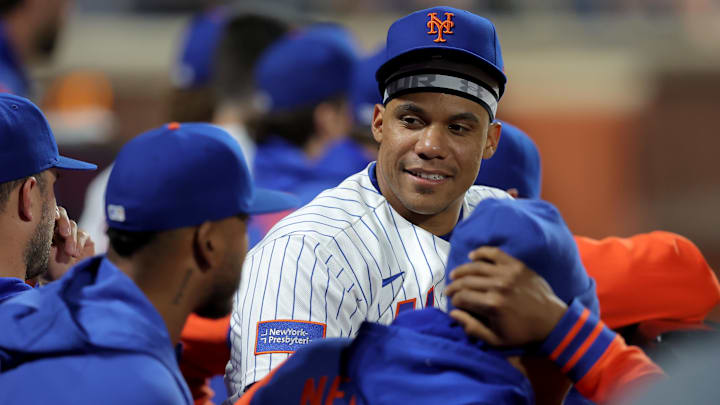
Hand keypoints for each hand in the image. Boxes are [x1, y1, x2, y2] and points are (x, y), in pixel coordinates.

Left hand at [45, 206, 94, 281]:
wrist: (62, 279)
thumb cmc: (49, 267)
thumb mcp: (44, 251)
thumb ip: (45, 236)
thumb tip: (45, 222)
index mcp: (46, 228)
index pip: (49, 214)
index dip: (52, 212)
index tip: (53, 218)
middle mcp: (59, 227)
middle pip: (62, 214)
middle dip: (63, 223)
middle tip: (63, 234)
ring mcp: (73, 232)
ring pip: (73, 225)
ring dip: (71, 239)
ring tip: (70, 254)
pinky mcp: (85, 238)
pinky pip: (83, 235)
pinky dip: (79, 244)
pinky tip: (76, 254)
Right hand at [445, 246, 566, 346]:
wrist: (551, 321)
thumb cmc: (522, 333)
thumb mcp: (495, 340)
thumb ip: (472, 327)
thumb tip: (452, 314)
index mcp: (491, 305)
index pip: (462, 297)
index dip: (454, 300)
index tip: (454, 303)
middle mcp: (497, 286)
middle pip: (466, 281)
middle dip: (454, 286)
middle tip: (449, 290)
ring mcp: (507, 273)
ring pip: (476, 266)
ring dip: (462, 270)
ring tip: (455, 275)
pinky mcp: (516, 265)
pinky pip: (494, 253)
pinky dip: (481, 252)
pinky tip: (472, 256)